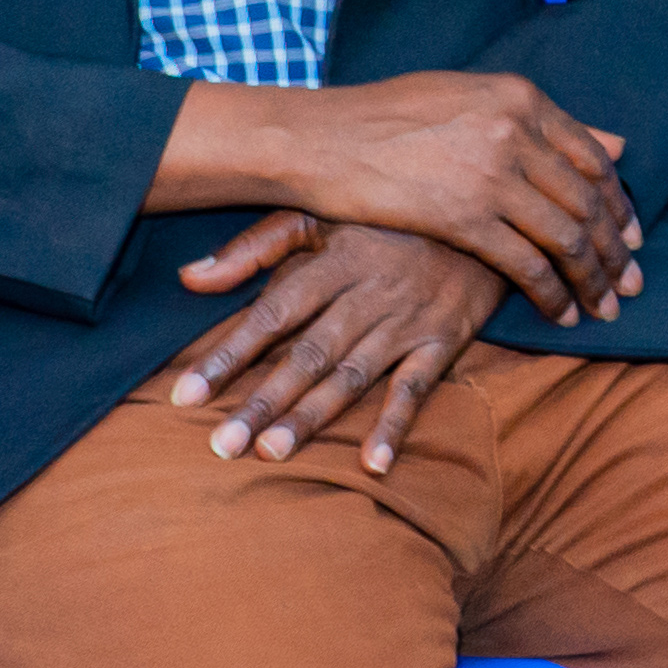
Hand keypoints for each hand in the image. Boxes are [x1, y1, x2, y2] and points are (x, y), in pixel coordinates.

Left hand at [168, 216, 505, 469]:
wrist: (482, 204)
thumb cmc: (388, 211)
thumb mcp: (322, 211)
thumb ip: (255, 247)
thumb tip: (188, 278)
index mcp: (334, 261)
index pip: (272, 314)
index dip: (228, 354)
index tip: (184, 396)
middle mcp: (368, 294)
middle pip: (307, 355)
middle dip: (263, 402)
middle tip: (221, 445)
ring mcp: (407, 320)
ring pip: (352, 376)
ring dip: (312, 417)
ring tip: (271, 454)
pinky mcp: (444, 340)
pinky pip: (417, 388)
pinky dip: (396, 425)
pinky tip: (373, 464)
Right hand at [229, 70, 638, 321]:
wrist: (322, 138)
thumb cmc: (388, 117)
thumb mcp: (469, 98)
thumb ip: (542, 122)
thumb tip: (619, 140)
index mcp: (521, 97)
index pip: (593, 158)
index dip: (619, 202)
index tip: (630, 235)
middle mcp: (516, 131)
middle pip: (588, 201)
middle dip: (615, 250)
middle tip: (629, 284)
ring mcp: (492, 174)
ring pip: (567, 237)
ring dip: (592, 278)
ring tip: (604, 306)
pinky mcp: (464, 217)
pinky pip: (528, 264)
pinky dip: (552, 294)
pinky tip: (561, 313)